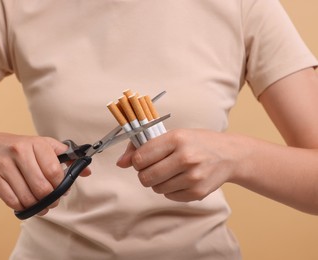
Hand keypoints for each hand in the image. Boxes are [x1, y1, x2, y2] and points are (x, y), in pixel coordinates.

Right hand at [0, 130, 90, 214]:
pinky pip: (12, 202)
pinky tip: (24, 203)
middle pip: (42, 188)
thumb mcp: (42, 146)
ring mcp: (5, 165)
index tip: (61, 189)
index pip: (55, 172)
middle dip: (50, 199)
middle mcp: (20, 152)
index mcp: (37, 143)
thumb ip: (66, 157)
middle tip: (50, 200)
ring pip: (28, 198)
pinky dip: (21, 207)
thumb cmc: (17, 148)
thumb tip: (86, 171)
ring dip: (36, 206)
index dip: (61, 185)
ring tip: (39, 203)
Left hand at [117, 129, 243, 201]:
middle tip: (154, 168)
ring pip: (156, 188)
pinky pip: (169, 196)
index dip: (136, 161)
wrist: (229, 154)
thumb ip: (143, 147)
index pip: (140, 158)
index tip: (143, 159)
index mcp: (176, 139)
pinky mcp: (197, 192)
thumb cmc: (197, 142)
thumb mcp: (173, 135)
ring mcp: (193, 176)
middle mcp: (185, 157)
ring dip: (157, 182)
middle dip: (144, 174)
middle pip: (145, 177)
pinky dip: (169, 190)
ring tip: (169, 172)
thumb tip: (120, 163)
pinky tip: (180, 179)